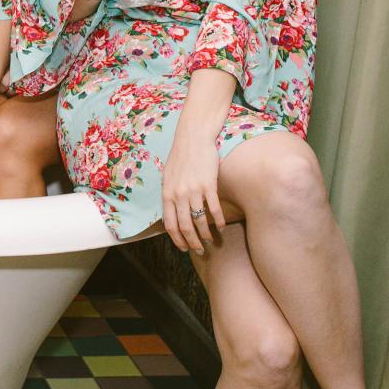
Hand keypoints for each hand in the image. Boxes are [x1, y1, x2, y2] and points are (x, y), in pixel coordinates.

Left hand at [161, 130, 225, 254]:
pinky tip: (222, 227)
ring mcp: (194, 190)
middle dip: (193, 242)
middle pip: (185, 227)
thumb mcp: (168, 176)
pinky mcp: (208, 185)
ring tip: (212, 241)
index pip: (170, 224)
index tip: (184, 248)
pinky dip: (219, 221)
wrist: (193, 137)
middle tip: (200, 251)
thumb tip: (170, 212)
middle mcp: (178, 194)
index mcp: (167, 193)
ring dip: (206, 235)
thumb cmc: (181, 156)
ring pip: (200, 221)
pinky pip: (214, 209)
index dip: (177, 239)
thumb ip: (169, 194)